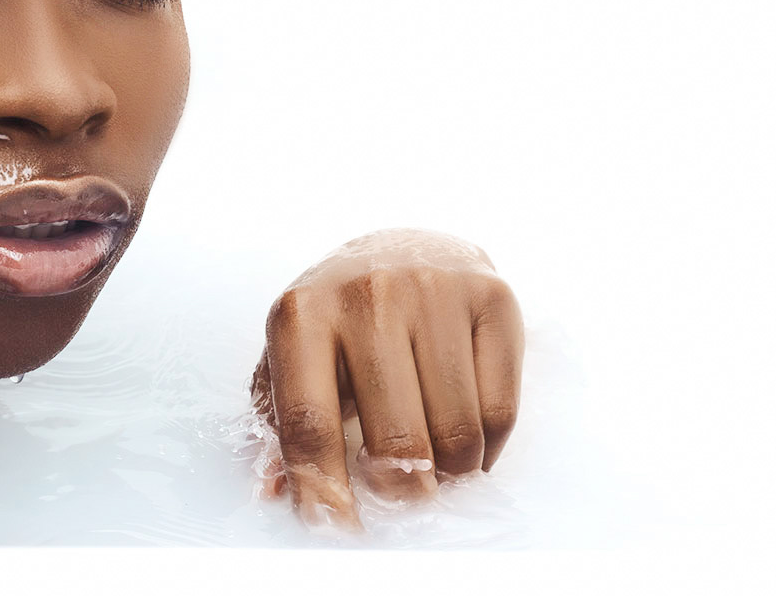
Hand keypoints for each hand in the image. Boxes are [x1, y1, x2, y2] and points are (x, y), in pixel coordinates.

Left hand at [249, 228, 523, 531]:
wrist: (405, 245)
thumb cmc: (340, 317)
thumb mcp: (293, 356)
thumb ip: (278, 424)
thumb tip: (273, 490)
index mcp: (301, 314)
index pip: (307, 426)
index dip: (322, 493)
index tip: (338, 531)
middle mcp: (367, 296)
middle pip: (395, 444)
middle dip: (402, 495)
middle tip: (403, 501)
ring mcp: (434, 291)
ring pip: (456, 436)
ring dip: (449, 475)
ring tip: (434, 465)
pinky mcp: (492, 298)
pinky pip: (501, 412)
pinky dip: (487, 450)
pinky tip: (466, 437)